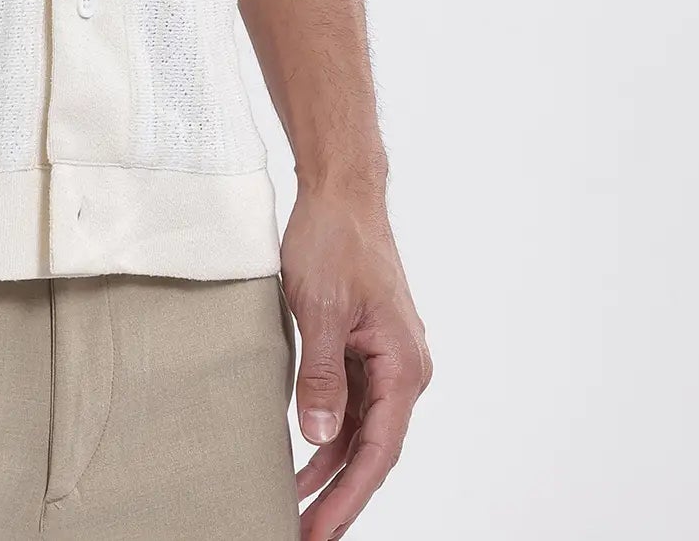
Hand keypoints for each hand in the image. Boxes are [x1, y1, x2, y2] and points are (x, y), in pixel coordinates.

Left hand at [280, 181, 431, 539]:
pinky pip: (349, 403)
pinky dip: (326, 431)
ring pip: (359, 430)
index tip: (318, 530)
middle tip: (303, 532)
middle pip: (372, 449)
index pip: (378, 451)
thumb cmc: (336, 239)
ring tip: (295, 507)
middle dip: (339, 495)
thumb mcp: (322, 309)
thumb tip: (317, 436)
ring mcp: (385, 358)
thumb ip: (322, 375)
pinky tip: (301, 455)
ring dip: (329, 468)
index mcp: (403, 365)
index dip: (347, 496)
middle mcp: (403, 369)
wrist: (341, 191)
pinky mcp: (364, 347)